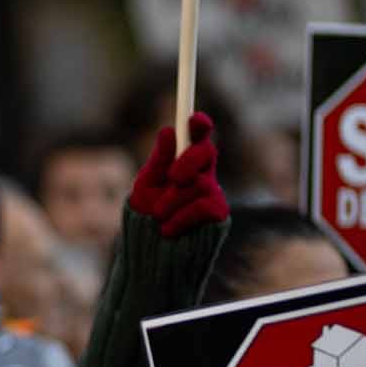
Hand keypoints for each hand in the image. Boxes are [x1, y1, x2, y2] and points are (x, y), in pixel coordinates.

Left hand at [126, 111, 228, 236]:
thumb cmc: (147, 212)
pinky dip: (180, 218)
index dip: (200, 125)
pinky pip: (202, 207)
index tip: (195, 119)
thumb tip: (167, 131)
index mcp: (184, 161)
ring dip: (172, 200)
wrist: (151, 247)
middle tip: (173, 177)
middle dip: (189, 161)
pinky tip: (167, 229)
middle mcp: (202, 173)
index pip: (197, 137)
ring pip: (199, 183)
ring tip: (158, 216)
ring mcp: (212, 193)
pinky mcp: (218, 214)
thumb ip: (159, 159)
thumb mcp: (147, 183)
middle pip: (206, 152)